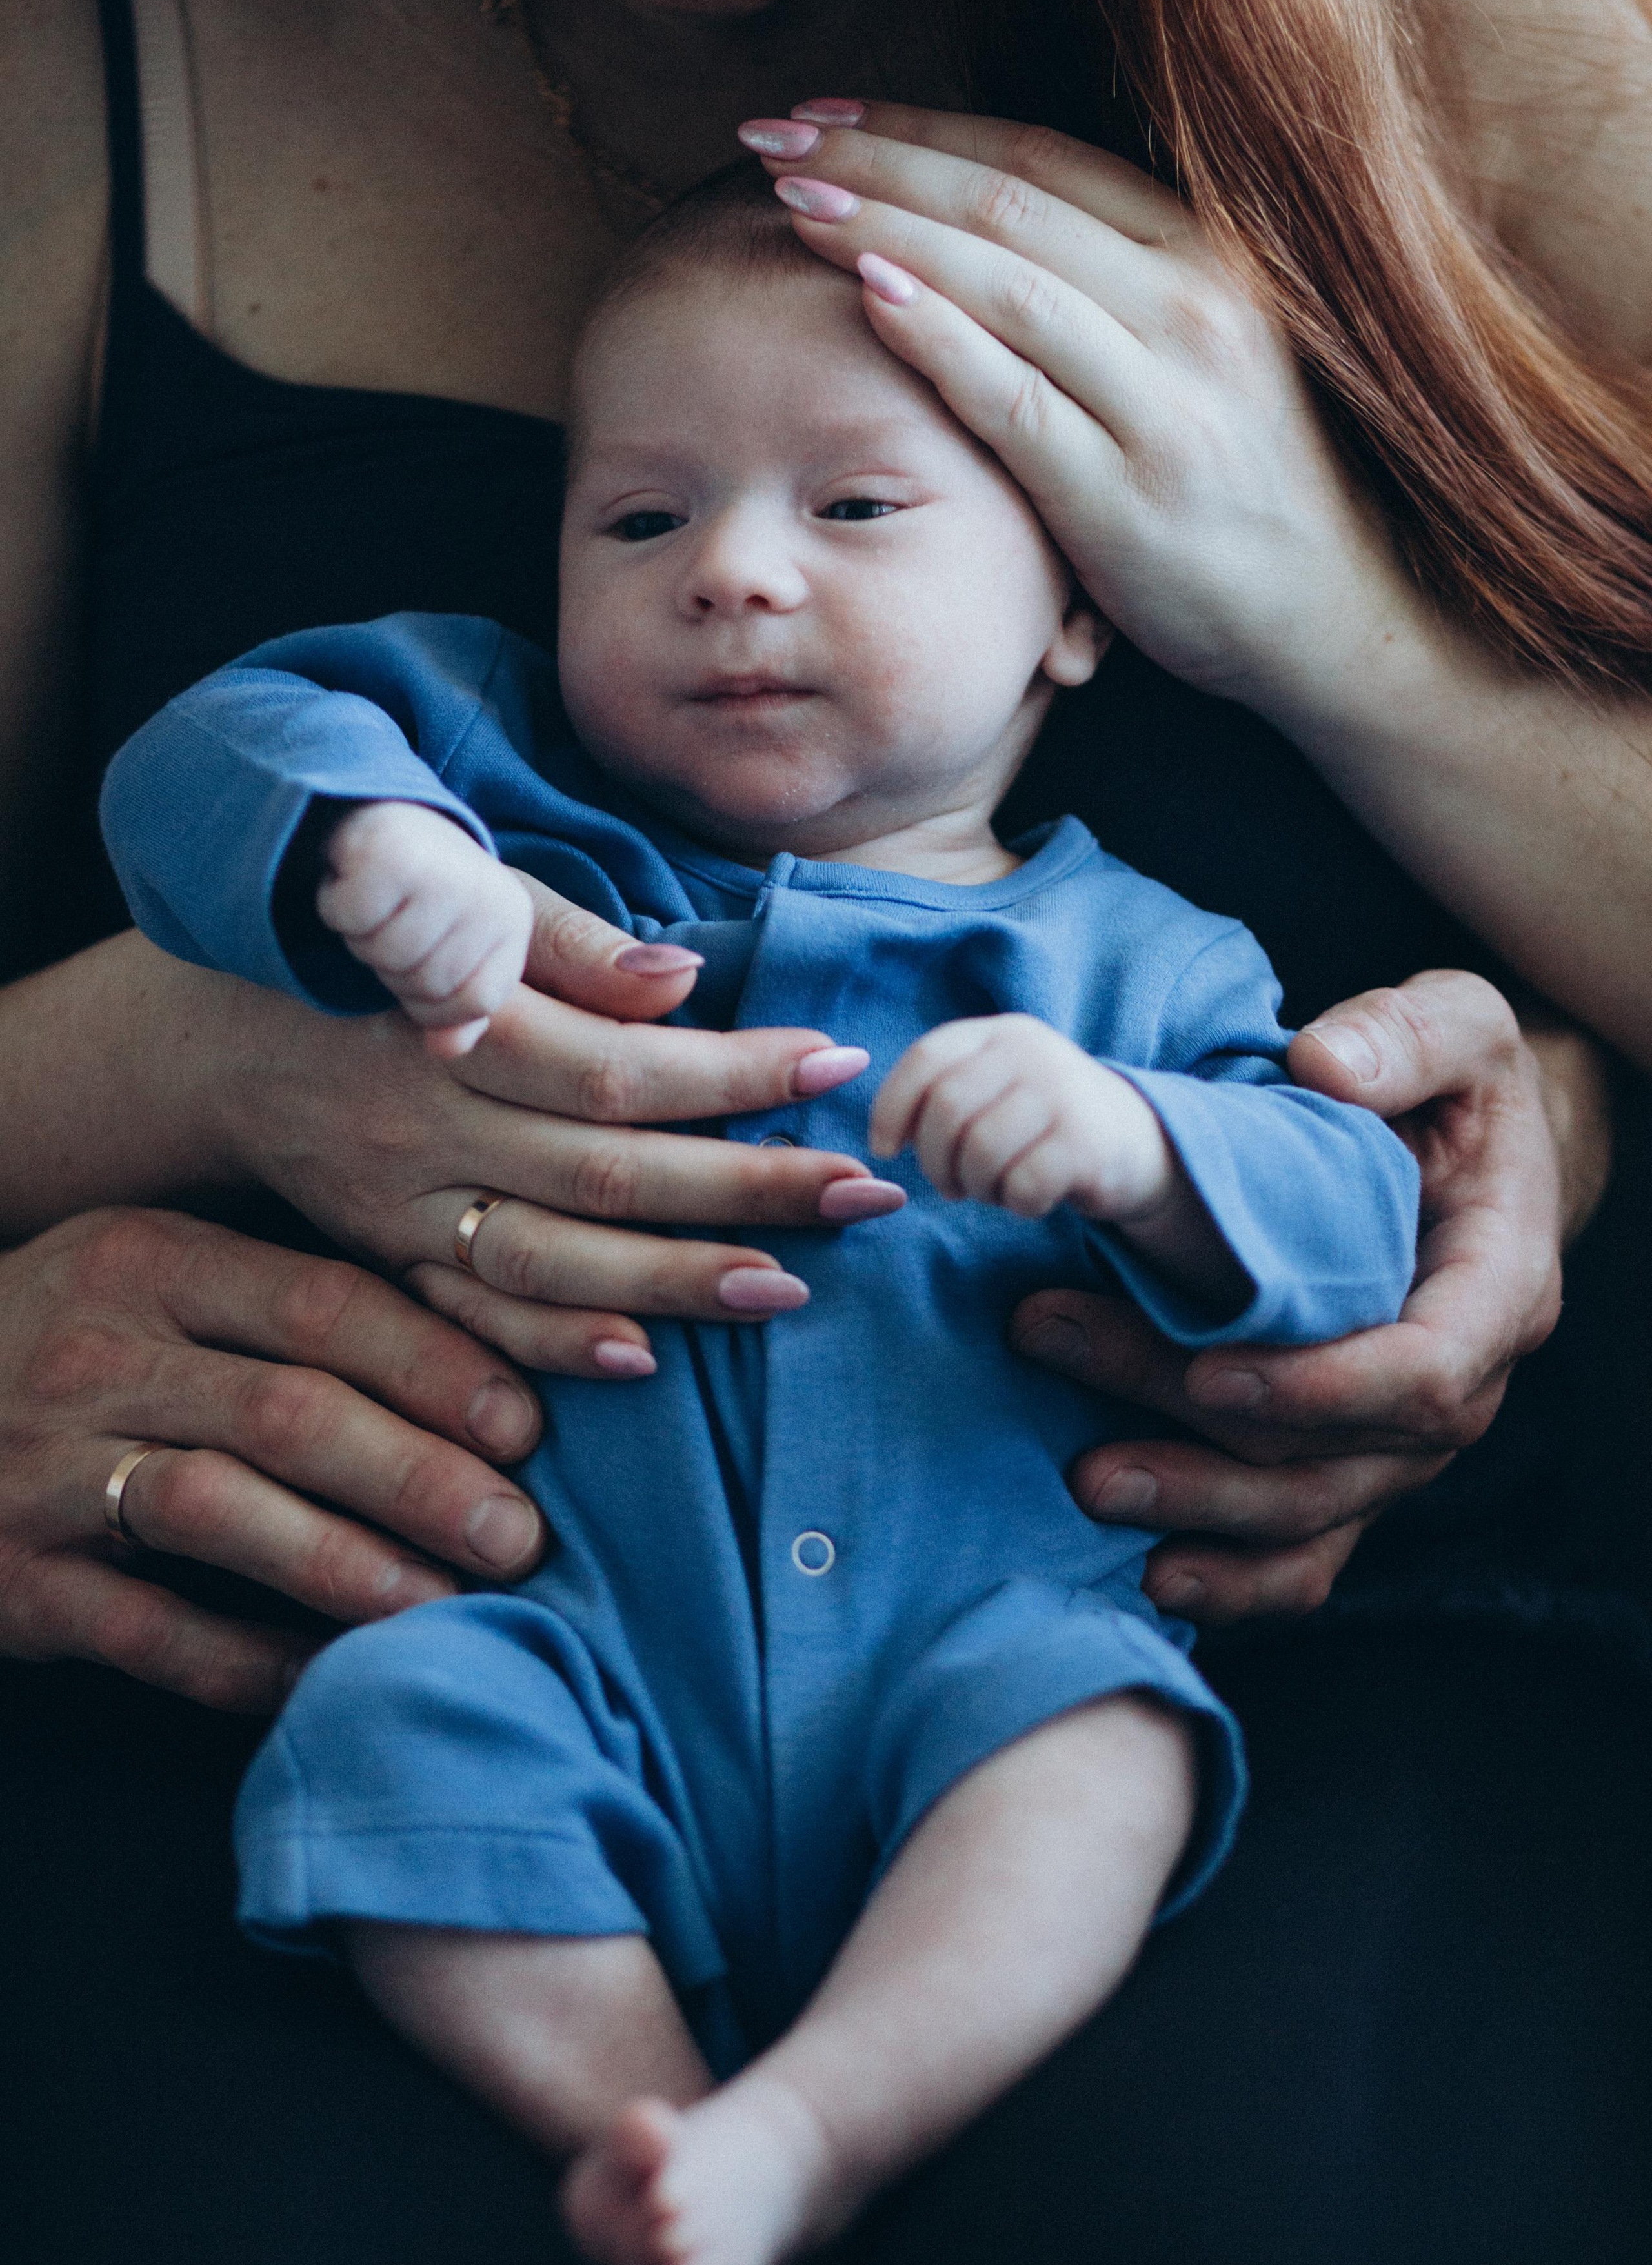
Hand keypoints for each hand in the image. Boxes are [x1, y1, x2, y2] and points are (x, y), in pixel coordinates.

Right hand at [0, 1208, 551, 1707]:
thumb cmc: (73, 1347)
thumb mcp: (161, 1285)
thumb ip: (294, 1310)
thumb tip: (489, 1364)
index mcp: (151, 1262)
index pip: (323, 1306)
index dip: (438, 1368)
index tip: (530, 1427)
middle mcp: (96, 1356)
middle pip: (288, 1411)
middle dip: (420, 1477)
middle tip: (519, 1535)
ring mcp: (43, 1470)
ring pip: (219, 1512)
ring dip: (348, 1566)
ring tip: (448, 1605)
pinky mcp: (17, 1584)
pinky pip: (151, 1631)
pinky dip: (249, 1660)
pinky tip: (331, 1678)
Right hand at [212, 876, 903, 1378]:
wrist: (215, 1032)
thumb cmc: (369, 950)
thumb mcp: (456, 905)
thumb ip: (566, 943)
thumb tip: (684, 982)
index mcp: (457, 1027)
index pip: (615, 1065)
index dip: (732, 1072)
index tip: (838, 1064)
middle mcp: (428, 1124)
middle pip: (606, 1171)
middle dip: (747, 1187)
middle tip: (867, 1196)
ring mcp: (402, 1205)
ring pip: (550, 1259)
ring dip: (675, 1281)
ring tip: (790, 1289)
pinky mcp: (384, 1259)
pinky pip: (470, 1320)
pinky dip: (553, 1347)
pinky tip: (642, 1359)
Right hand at [318, 801, 536, 1057]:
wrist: (376, 810)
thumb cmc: (418, 894)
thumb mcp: (450, 951)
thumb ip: (458, 1009)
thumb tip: (446, 1050)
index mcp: (513, 923)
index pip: (474, 1004)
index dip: (432, 998)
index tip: (420, 957)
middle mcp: (488, 894)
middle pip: (426, 984)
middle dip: (394, 967)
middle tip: (391, 921)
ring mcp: (443, 871)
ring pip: (386, 954)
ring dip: (364, 937)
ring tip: (376, 903)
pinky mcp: (389, 852)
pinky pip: (350, 918)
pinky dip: (336, 906)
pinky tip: (350, 880)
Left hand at [739, 101, 1411, 717]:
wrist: (1322, 615)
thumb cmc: (1236, 489)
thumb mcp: (1194, 358)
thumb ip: (1108, 291)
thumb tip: (980, 227)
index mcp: (1208, 259)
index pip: (1040, 163)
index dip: (924, 128)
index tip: (828, 113)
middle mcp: (1193, 309)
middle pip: (1007, 204)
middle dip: (881, 159)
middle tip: (776, 136)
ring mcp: (1164, 401)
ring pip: (1003, 282)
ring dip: (886, 230)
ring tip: (793, 199)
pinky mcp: (1126, 493)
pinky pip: (1012, 397)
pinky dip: (937, 338)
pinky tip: (865, 293)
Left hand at [871, 1015, 1169, 1217]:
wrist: (1141, 1141)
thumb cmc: (1044, 1122)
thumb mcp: (997, 1087)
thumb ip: (944, 1093)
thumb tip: (884, 1141)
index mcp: (1000, 1033)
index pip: (925, 1059)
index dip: (891, 1108)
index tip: (885, 1148)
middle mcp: (1032, 1053)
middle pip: (945, 1112)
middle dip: (934, 1161)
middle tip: (951, 1185)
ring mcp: (1063, 1094)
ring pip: (980, 1153)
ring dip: (976, 1187)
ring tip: (994, 1189)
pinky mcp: (1087, 1144)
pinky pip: (1021, 1186)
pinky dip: (1015, 1205)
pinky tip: (1031, 1199)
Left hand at [1007, 972, 1563, 1620]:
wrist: (1466, 1157)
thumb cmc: (1454, 1090)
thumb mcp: (1459, 1026)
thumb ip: (1406, 1035)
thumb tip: (1327, 1068)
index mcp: (1495, 1291)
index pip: (1424, 1373)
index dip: (1318, 1384)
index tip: (1209, 1366)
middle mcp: (1458, 1388)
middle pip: (1339, 1451)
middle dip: (1206, 1434)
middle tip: (1066, 1366)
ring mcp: (1401, 1445)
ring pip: (1311, 1515)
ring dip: (1197, 1506)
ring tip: (1087, 1482)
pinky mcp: (1350, 1470)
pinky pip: (1305, 1555)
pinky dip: (1234, 1578)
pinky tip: (1148, 1576)